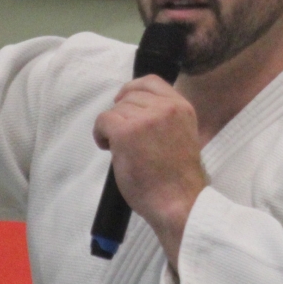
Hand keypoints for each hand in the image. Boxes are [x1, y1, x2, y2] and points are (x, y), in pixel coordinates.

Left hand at [93, 76, 205, 267]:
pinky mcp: (126, 132)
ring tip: (120, 147)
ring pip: (116, 109)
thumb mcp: (181, 135)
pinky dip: (100, 134)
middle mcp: (165, 108)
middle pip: (130, 96)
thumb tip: (134, 108)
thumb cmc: (177, 177)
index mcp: (182, 107)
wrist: (177, 201)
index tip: (123, 103)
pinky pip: (103, 120)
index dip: (132, 90)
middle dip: (122, 114)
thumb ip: (163, 118)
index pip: (151, 81)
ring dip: (112, 126)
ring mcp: (145, 119)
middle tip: (123, 137)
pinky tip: (108, 148)